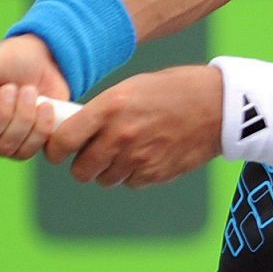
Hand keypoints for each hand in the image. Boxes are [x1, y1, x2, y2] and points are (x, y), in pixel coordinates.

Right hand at [0, 35, 70, 158]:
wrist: (46, 59)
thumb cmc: (6, 59)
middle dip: (0, 113)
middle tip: (10, 88)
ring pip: (4, 149)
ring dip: (22, 116)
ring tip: (29, 91)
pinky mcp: (21, 146)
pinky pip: (26, 152)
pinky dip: (40, 127)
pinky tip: (44, 106)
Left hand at [46, 65, 222, 187]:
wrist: (217, 105)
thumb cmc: (172, 90)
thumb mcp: (130, 88)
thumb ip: (101, 111)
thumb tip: (74, 131)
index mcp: (109, 107)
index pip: (63, 141)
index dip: (55, 149)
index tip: (58, 150)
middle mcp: (120, 136)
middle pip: (80, 170)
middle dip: (82, 163)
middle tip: (91, 152)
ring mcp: (138, 158)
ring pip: (104, 179)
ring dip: (107, 169)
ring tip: (124, 150)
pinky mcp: (155, 174)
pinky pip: (129, 183)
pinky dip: (131, 174)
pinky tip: (144, 154)